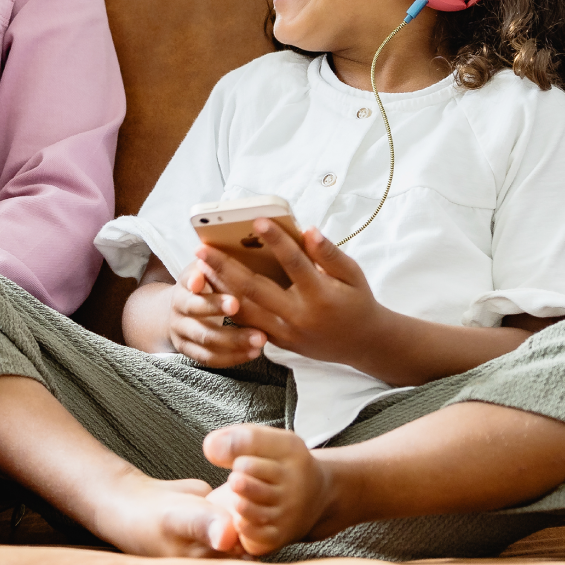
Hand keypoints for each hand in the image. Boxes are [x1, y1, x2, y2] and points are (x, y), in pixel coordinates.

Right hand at [165, 261, 266, 366]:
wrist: (177, 313)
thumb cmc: (202, 286)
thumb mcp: (201, 270)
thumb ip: (209, 264)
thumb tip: (212, 251)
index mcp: (183, 286)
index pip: (191, 285)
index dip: (207, 288)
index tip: (230, 294)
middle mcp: (178, 310)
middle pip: (196, 312)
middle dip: (219, 311)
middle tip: (245, 311)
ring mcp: (181, 333)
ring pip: (205, 339)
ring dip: (233, 340)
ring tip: (261, 339)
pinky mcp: (188, 352)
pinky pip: (209, 359)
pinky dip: (232, 358)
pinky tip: (254, 353)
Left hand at [196, 220, 383, 366]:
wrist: (363, 344)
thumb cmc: (357, 301)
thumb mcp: (353, 275)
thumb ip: (329, 254)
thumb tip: (308, 230)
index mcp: (322, 296)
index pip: (295, 264)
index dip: (277, 241)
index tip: (257, 221)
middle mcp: (300, 316)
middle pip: (257, 289)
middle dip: (226, 267)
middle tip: (202, 248)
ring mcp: (286, 332)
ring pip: (245, 309)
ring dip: (219, 286)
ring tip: (200, 265)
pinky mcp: (278, 342)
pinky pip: (248, 323)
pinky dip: (228, 305)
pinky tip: (211, 288)